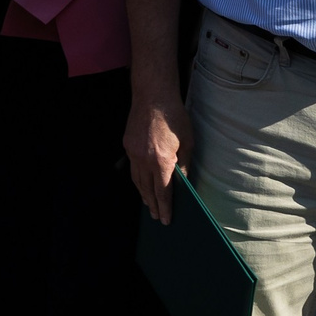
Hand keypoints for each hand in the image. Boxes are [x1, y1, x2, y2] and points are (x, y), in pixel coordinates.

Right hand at [124, 89, 193, 222]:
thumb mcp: (187, 142)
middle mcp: (144, 159)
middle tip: (156, 217)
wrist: (153, 96)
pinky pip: (132, 168)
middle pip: (147, 189)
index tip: (165, 219)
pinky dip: (137, 179)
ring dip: (143, 194)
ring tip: (149, 205)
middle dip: (153, 205)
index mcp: (161, 160)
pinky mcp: (127, 145)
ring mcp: (133, 152)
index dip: (165, 207)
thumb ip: (184, 165)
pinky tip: (142, 184)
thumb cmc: (174, 117)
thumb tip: (183, 183)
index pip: (163, 191)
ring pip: (137, 180)